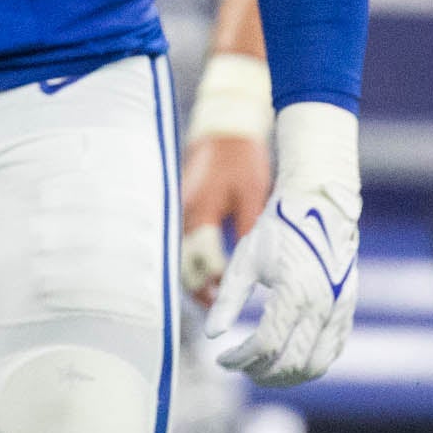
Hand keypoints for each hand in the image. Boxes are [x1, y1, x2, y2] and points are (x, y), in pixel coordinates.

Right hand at [179, 131, 268, 305]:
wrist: (224, 128)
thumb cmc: (241, 159)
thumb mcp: (252, 193)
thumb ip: (248, 228)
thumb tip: (253, 264)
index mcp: (201, 212)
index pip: (204, 259)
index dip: (215, 282)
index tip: (226, 298)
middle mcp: (184, 215)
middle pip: (183, 263)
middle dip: (197, 287)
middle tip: (215, 305)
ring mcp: (180, 211)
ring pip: (180, 254)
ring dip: (193, 276)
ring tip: (211, 295)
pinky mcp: (182, 208)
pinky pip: (182, 241)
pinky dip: (192, 259)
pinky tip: (207, 269)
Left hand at [206, 102, 359, 386]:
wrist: (318, 207)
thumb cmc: (277, 230)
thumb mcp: (245, 260)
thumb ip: (228, 299)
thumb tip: (212, 335)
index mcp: (294, 293)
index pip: (265, 345)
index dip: (240, 359)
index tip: (222, 358)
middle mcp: (322, 306)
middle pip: (292, 363)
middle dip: (262, 373)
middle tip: (241, 368)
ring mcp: (339, 310)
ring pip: (317, 365)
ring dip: (288, 376)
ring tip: (263, 370)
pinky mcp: (347, 309)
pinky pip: (332, 350)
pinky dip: (310, 363)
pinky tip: (288, 357)